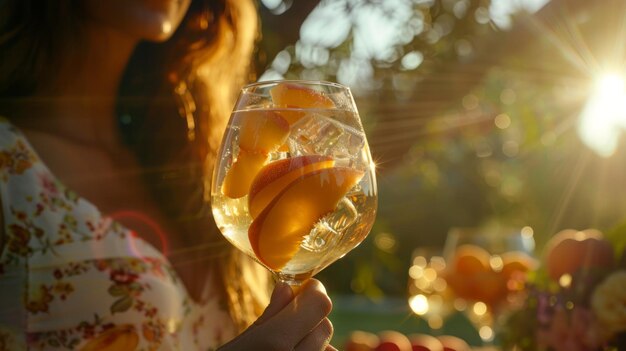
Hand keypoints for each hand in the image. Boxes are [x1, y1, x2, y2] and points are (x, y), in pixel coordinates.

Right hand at [219, 279, 335, 350]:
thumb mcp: (238, 344)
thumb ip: (268, 317)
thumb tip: (288, 288)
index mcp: (275, 342)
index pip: (319, 303)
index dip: (313, 291)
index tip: (304, 289)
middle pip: (325, 325)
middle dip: (310, 319)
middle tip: (288, 322)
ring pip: (328, 347)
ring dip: (312, 341)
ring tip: (287, 346)